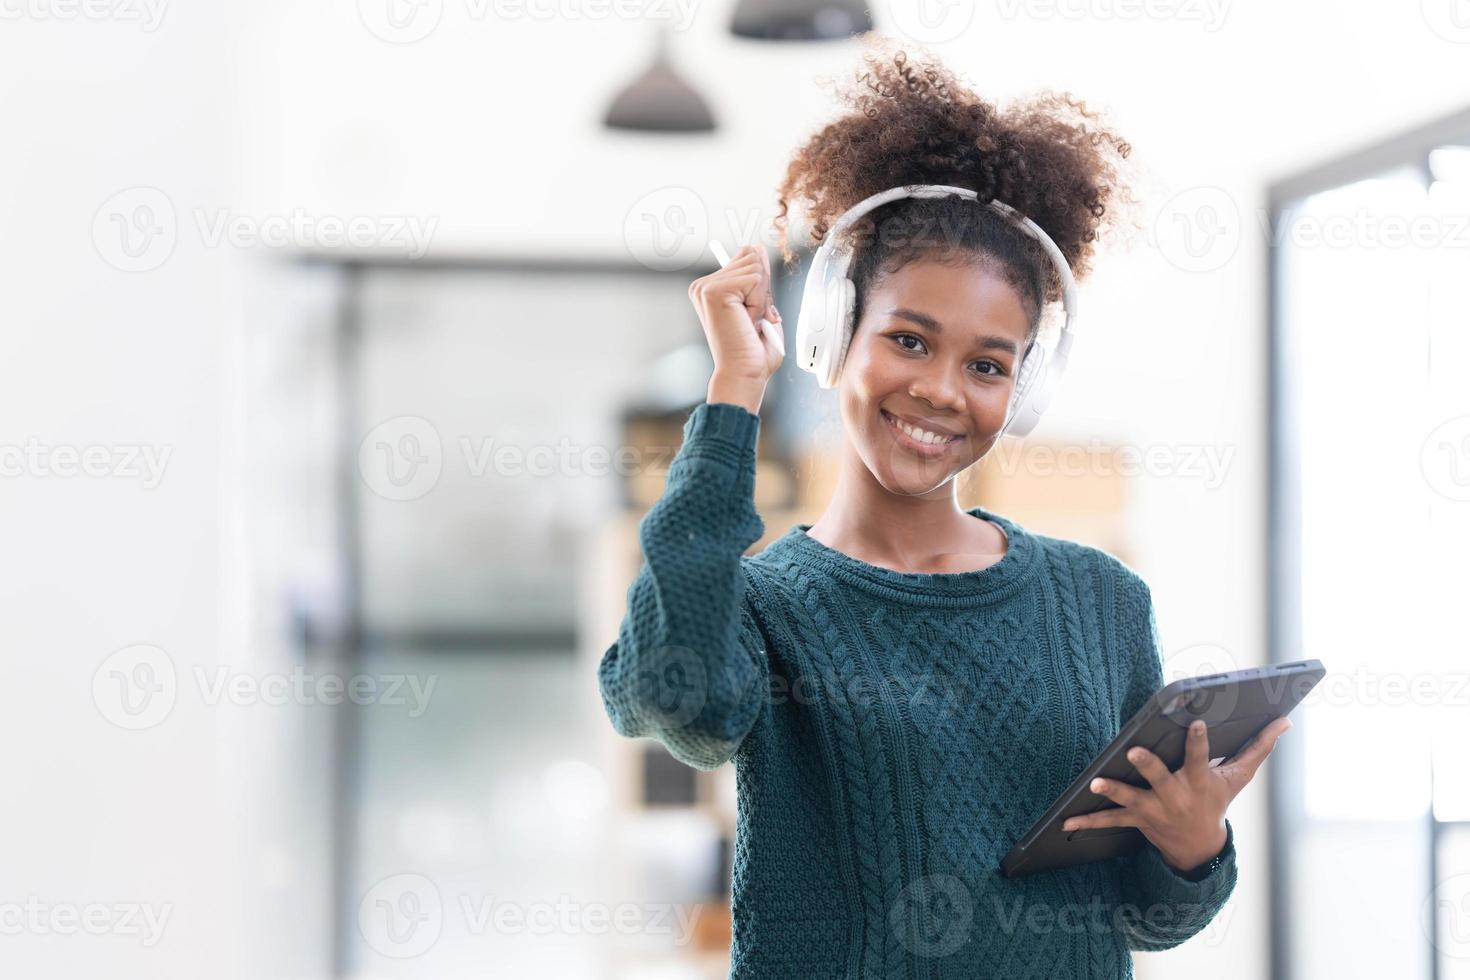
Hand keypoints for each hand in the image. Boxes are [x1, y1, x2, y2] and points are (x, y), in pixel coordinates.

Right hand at [688, 244, 783, 387]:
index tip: (750, 315)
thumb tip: (756, 247)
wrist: (745, 373)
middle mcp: (704, 285)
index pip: (747, 259)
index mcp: (712, 288)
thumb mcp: (761, 304)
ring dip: (761, 298)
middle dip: (762, 291)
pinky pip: (755, 278)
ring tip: (748, 322)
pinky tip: (746, 320)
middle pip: (752, 258)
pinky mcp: (714, 291)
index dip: (760, 287)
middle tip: (751, 320)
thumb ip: (758, 276)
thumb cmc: (753, 352)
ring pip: (756, 267)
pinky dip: (759, 302)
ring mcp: (706, 287)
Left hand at [1061, 716, 1292, 872]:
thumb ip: (1259, 748)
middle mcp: (1175, 796)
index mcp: (1199, 782)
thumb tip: (1285, 721)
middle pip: (1160, 778)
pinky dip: (1088, 821)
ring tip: (1095, 782)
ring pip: (1131, 799)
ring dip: (1113, 791)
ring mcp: (1154, 809)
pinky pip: (1110, 821)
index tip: (1197, 722)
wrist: (1200, 846)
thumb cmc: (1217, 800)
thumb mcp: (1239, 777)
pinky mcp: (1136, 820)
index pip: (1201, 757)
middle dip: (1148, 765)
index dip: (1200, 741)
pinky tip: (1066, 820)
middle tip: (1135, 750)